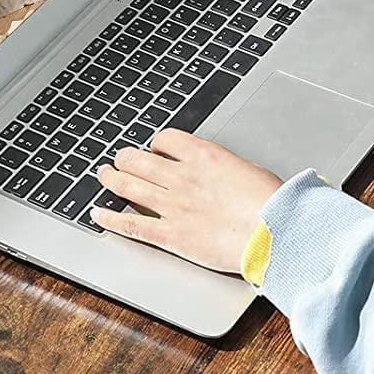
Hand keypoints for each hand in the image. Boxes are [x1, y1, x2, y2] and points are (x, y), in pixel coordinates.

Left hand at [91, 128, 281, 272]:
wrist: (275, 233)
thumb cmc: (272, 204)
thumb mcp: (250, 170)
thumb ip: (226, 168)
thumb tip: (222, 172)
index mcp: (204, 156)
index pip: (166, 139)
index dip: (155, 143)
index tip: (154, 148)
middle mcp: (183, 177)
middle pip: (139, 160)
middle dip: (125, 157)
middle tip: (118, 159)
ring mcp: (173, 206)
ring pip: (130, 186)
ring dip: (112, 179)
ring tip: (103, 175)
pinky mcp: (171, 234)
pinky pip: (131, 224)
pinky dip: (110, 218)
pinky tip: (99, 213)